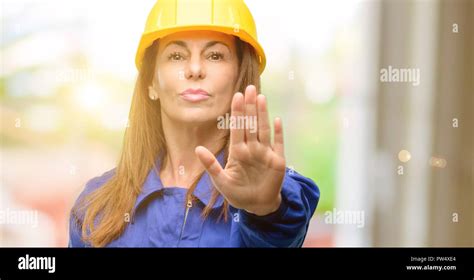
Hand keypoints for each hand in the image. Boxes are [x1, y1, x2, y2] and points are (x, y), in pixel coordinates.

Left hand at [195, 85, 285, 215]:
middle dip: (250, 106)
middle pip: (251, 124)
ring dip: (263, 114)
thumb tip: (197, 149)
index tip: (236, 96)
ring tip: (261, 98)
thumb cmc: (237, 193)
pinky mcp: (278, 161)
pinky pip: (278, 144)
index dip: (237, 112)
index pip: (237, 128)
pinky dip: (278, 133)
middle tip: (250, 88)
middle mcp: (252, 149)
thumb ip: (211, 165)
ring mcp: (265, 153)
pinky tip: (277, 120)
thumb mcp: (221, 181)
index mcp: (238, 152)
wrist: (257, 206)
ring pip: (263, 130)